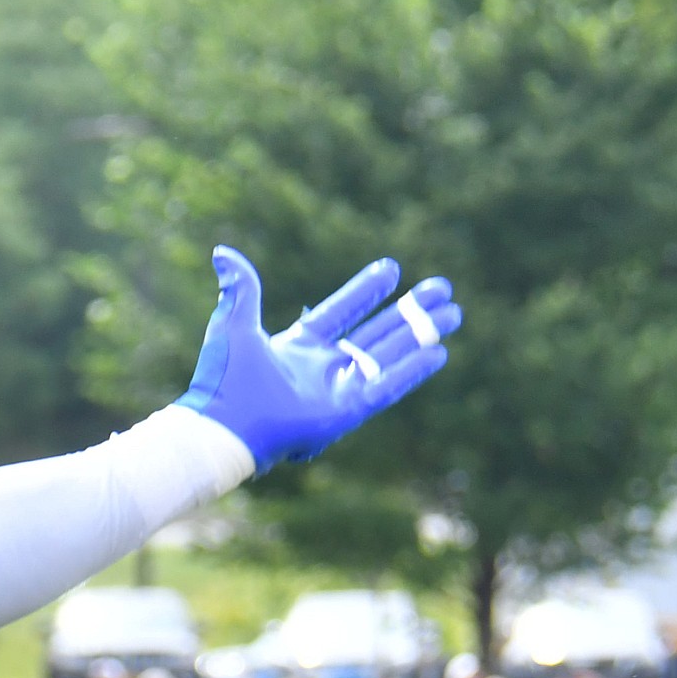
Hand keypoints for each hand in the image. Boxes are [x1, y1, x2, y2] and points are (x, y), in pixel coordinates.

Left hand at [174, 247, 460, 469]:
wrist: (223, 425)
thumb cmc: (223, 380)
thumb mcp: (234, 324)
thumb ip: (241, 289)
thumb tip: (222, 252)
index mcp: (297, 347)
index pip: (340, 313)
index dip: (365, 291)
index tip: (391, 269)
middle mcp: (322, 368)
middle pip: (376, 333)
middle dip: (410, 312)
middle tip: (440, 289)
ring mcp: (337, 390)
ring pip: (389, 356)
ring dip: (421, 335)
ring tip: (453, 313)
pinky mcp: (347, 412)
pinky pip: (387, 388)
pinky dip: (412, 371)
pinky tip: (438, 352)